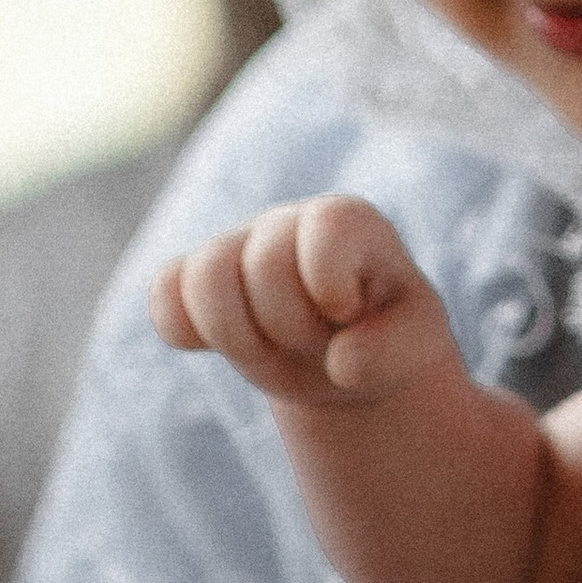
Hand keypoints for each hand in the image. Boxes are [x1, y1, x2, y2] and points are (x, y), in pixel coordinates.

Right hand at [150, 197, 456, 410]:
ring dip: (238, 335)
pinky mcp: (194, 280)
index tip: (346, 311)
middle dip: (292, 325)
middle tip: (314, 340)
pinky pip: (164, 293)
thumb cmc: (386, 337)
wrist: (343, 356)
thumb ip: (395, 349)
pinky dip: (183, 329)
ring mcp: (236, 247)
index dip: (329, 279)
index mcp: (349, 220)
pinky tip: (219, 345)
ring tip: (270, 348)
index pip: (327, 225)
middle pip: (265, 264)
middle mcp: (286, 222)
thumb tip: (341, 361)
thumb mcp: (417, 344)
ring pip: (204, 275)